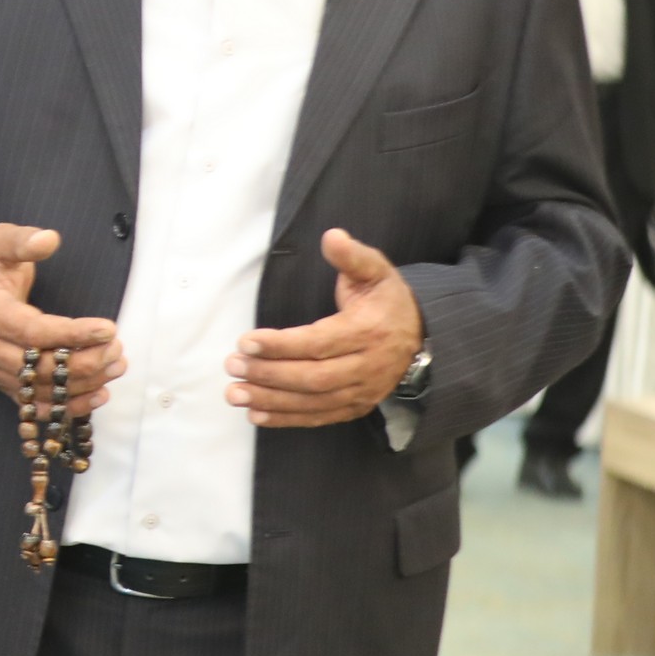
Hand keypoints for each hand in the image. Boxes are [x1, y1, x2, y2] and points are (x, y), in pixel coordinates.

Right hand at [0, 224, 122, 418]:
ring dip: (85, 383)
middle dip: (86, 361)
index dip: (73, 334)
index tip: (108, 329)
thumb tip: (49, 239)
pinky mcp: (3, 384)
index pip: (34, 331)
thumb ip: (23, 240)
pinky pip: (38, 404)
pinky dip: (69, 406)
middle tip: (117, 348)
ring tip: (116, 365)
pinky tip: (99, 394)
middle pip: (41, 367)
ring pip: (44, 390)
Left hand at [223, 229, 423, 427]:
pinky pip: (319, 417)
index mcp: (368, 331)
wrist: (421, 336)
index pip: (319, 342)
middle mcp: (367, 366)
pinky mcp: (355, 407)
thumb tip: (331, 236)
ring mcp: (362, 391)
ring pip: (313, 401)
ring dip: (270, 400)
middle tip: (232, 365)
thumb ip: (352, 256)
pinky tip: (255, 415)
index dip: (281, 345)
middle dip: (269, 374)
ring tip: (234, 393)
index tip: (246, 341)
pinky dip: (286, 419)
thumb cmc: (388, 300)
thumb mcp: (376, 271)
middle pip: (313, 377)